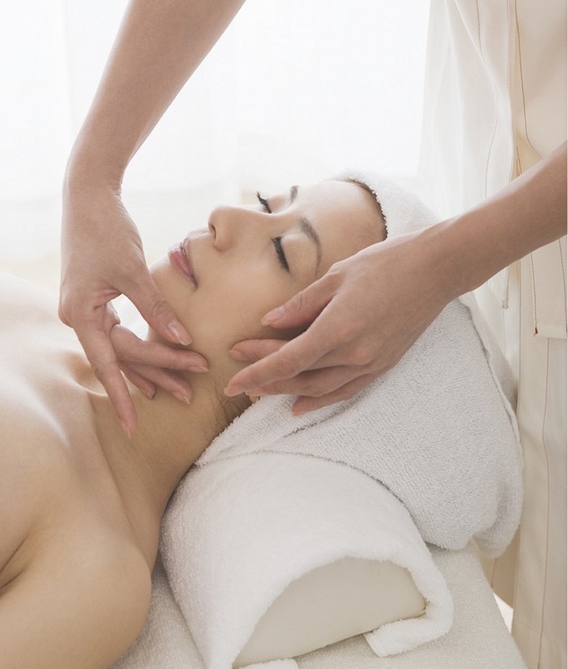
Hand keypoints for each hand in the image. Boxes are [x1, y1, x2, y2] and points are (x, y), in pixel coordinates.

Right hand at [60, 177, 206, 434]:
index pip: (106, 364)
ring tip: (181, 389)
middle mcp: (78, 317)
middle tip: (189, 395)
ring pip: (122, 347)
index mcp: (79, 313)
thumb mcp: (132, 268)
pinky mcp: (96, 300)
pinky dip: (143, 346)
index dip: (121, 396)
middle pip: (119, 357)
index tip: (132, 427)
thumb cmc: (106, 228)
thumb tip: (181, 338)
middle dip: (154, 376)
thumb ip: (155, 306)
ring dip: (152, 365)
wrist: (88, 196)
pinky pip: (120, 333)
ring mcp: (86, 309)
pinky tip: (159, 365)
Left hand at [225, 230, 452, 413]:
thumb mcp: (336, 276)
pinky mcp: (383, 365)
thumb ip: (301, 304)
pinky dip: (320, 400)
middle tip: (238, 375)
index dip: (257, 372)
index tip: (232, 380)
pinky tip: (300, 405)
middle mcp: (354, 353)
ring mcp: (371, 363)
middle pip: (299, 374)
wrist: (435, 270)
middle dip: (265, 377)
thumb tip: (269, 321)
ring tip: (261, 391)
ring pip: (320, 388)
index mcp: (338, 328)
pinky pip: (346, 390)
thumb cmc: (385, 263)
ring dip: (288, 391)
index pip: (287, 360)